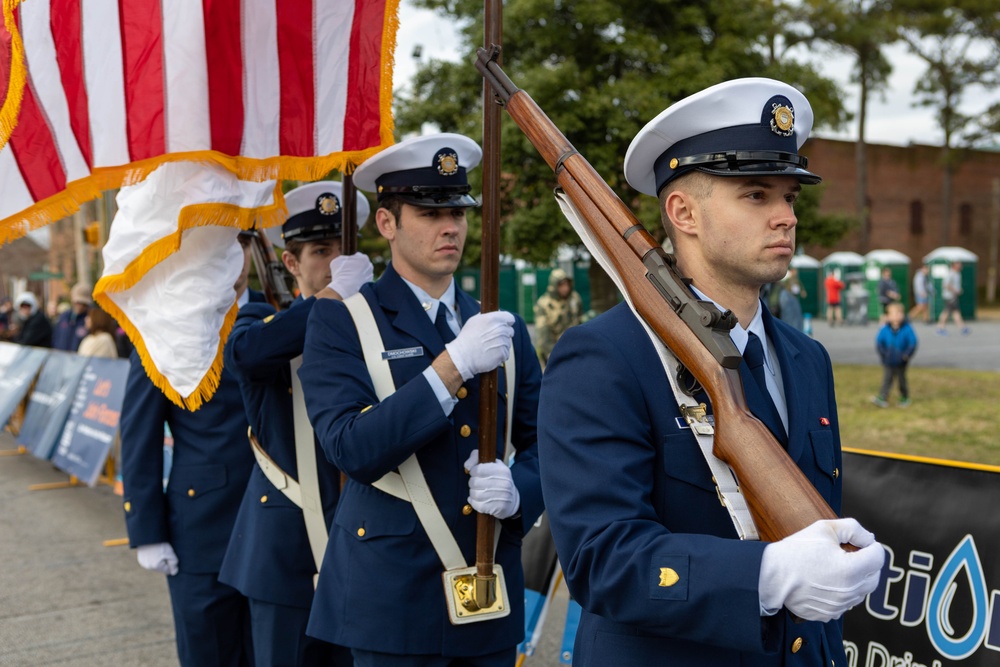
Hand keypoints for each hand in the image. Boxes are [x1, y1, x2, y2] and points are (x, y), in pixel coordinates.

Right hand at [137, 542, 178, 575]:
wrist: (148, 536)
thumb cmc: (160, 544)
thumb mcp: (170, 553)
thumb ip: (173, 564)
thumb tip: (174, 572)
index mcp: (156, 566)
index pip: (167, 571)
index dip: (171, 564)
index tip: (170, 556)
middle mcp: (149, 567)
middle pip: (161, 569)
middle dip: (164, 563)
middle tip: (164, 552)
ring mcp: (144, 564)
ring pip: (155, 566)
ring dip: (159, 561)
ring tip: (159, 551)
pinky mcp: (141, 560)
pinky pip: (150, 562)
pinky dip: (153, 559)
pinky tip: (154, 552)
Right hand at [327, 253, 373, 298]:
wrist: (344, 287)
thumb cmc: (340, 272)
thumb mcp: (338, 260)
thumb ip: (344, 258)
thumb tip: (345, 259)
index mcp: (364, 258)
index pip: (357, 256)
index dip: (351, 259)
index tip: (347, 263)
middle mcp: (369, 265)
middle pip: (362, 263)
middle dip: (356, 265)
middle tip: (348, 270)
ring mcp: (370, 274)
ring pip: (363, 271)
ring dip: (358, 273)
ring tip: (350, 276)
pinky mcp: (369, 283)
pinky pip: (364, 279)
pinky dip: (360, 280)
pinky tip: (353, 281)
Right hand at [445, 311, 513, 380]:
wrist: (463, 356)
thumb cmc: (467, 338)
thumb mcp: (474, 321)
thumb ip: (487, 316)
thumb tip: (495, 313)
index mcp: (495, 319)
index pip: (510, 318)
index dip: (507, 322)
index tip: (504, 326)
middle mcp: (501, 329)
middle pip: (510, 331)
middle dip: (503, 335)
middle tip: (492, 339)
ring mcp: (503, 342)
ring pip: (508, 343)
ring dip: (501, 346)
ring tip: (488, 348)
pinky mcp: (503, 353)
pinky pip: (506, 354)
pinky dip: (500, 356)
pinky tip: (490, 355)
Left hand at [464, 451, 519, 519]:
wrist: (512, 500)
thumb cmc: (498, 480)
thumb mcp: (492, 465)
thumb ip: (477, 459)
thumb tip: (467, 466)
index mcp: (502, 470)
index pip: (479, 469)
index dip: (473, 471)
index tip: (474, 473)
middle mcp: (503, 483)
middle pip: (475, 482)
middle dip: (472, 483)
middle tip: (475, 483)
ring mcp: (502, 496)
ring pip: (475, 495)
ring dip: (472, 493)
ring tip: (476, 491)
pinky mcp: (498, 507)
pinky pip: (478, 506)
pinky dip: (474, 503)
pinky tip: (477, 500)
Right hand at [758, 518, 883, 621]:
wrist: (771, 576)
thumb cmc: (796, 551)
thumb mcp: (824, 528)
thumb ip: (853, 529)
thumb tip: (869, 538)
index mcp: (851, 569)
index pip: (879, 557)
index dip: (871, 546)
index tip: (860, 544)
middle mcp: (850, 591)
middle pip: (874, 577)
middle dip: (868, 564)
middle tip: (850, 554)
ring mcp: (840, 606)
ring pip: (861, 592)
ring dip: (856, 579)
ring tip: (836, 568)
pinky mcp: (830, 614)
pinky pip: (845, 603)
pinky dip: (842, 593)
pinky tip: (826, 582)